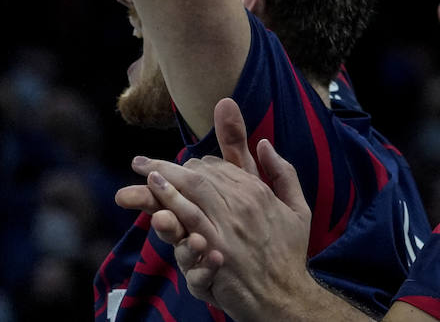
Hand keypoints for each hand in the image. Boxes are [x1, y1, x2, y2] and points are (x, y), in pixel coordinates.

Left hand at [115, 99, 312, 318]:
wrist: (284, 295)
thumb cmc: (289, 254)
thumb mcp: (298, 208)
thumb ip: (283, 172)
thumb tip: (265, 143)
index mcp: (259, 191)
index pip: (220, 167)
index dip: (194, 165)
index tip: (177, 167)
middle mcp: (243, 202)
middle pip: (201, 174)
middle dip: (170, 166)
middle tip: (145, 164)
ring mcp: (228, 225)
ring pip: (193, 189)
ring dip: (165, 175)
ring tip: (142, 166)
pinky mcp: (215, 247)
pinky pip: (189, 217)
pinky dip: (171, 199)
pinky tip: (154, 189)